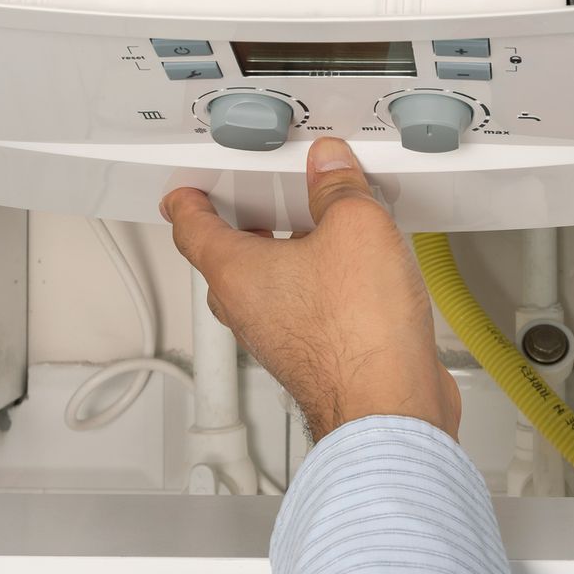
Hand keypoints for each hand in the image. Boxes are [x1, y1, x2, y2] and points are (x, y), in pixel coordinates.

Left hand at [162, 137, 459, 443]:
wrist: (389, 407)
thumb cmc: (358, 335)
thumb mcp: (355, 228)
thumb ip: (338, 188)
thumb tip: (331, 166)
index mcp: (237, 273)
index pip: (191, 229)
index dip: (187, 202)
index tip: (184, 192)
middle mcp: (249, 310)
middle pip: (227, 260)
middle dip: (239, 227)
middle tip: (251, 201)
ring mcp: (278, 338)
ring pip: (267, 289)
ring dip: (282, 257)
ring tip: (312, 228)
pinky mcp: (312, 358)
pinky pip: (301, 310)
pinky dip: (313, 286)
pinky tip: (351, 273)